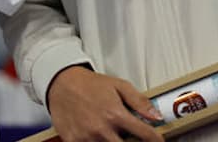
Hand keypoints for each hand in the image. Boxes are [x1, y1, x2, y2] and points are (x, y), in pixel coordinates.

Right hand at [47, 66, 163, 141]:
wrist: (60, 82)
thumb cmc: (90, 84)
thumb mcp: (119, 85)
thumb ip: (139, 101)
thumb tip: (157, 116)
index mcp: (116, 114)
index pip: (145, 135)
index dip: (156, 140)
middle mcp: (102, 129)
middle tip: (131, 137)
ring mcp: (87, 137)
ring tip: (112, 134)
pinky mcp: (73, 141)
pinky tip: (97, 137)